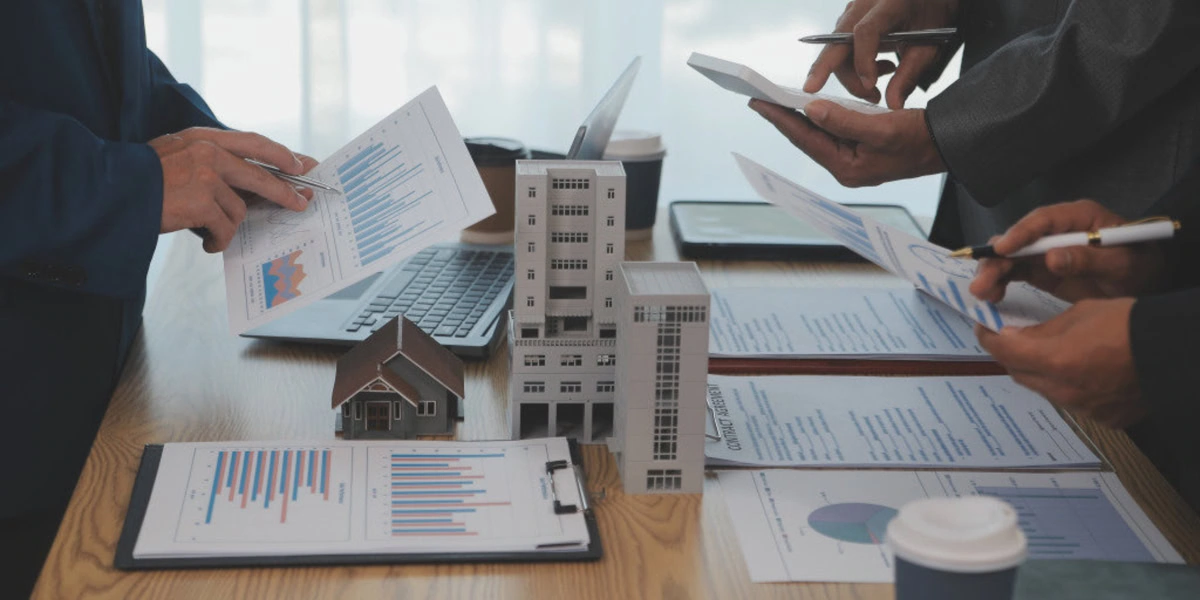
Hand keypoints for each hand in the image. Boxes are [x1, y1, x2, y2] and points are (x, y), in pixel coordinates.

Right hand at [150, 128, 320, 252]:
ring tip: (210, 231)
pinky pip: (225, 229)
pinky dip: (217, 241)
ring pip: (239, 210)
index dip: (280, 154)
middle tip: (301, 203)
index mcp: (204, 138)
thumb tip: (248, 184)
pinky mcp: (202, 203)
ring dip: (227, 226)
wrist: (109, 189)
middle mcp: (209, 153)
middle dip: (284, 192)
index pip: (253, 143)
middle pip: (261, 176)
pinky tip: (207, 243)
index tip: (300, 164)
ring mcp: (207, 177)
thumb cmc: (141, 177)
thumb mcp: (178, 154)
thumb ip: (210, 160)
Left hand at [750, 98, 944, 185]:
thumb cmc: (918, 139)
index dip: (780, 119)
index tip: (759, 104)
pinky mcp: (860, 153)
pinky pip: (832, 135)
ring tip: (777, 104)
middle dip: (784, 119)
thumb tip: (811, 110)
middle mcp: (846, 168)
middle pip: (807, 139)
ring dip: (799, 120)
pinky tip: (809, 110)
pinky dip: (819, 121)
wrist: (945, 145)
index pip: (805, 139)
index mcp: (847, 168)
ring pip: (818, 137)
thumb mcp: (880, 128)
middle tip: (761, 101)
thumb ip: (843, 121)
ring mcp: (852, 162)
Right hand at [804, 0, 959, 107]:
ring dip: (852, 74)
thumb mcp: (927, 47)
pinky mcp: (847, 20)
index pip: (865, 31)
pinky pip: (839, 49)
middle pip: (837, 42)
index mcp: (889, 3)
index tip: (871, 86)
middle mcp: (864, 4)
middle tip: (863, 97)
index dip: (864, 61)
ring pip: (836, 50)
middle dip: (831, 73)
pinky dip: (853, 67)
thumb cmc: (929, 18)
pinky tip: (876, 71)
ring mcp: (851, 11)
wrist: (924, 0)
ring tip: (878, 85)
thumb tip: (892, 105)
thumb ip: (909, 75)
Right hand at [969, 200, 1168, 303]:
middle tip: (982, 282)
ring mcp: (1046, 248)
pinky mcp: (1041, 268)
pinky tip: (992, 295)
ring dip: (993, 272)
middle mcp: (1056, 229)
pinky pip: (1015, 271)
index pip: (1044, 220)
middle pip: (1019, 239)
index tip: (1002, 249)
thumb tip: (1051, 258)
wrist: (1147, 282)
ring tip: (981, 293)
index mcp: (1079, 217)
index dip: (1020, 233)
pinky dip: (1000, 282)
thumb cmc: (1140, 265)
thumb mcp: (1122, 264)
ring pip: (1011, 256)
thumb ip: (1089, 260)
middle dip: (997, 259)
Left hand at [976, 298, 1144, 428]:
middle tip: (1012, 338)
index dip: (988, 339)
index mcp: (1055, 360)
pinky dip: (1067, 385)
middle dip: (1012, 355)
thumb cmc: (1130, 324)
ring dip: (1039, 372)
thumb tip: (1017, 336)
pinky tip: (1080, 370)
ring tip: (1050, 352)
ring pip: (1044, 390)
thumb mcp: (1079, 313)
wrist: (1174, 350)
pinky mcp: (1102, 417)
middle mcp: (1065, 390)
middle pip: (1019, 374)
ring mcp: (1084, 408)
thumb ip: (1042, 330)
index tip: (985, 329)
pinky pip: (1071, 402)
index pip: (1004, 352)